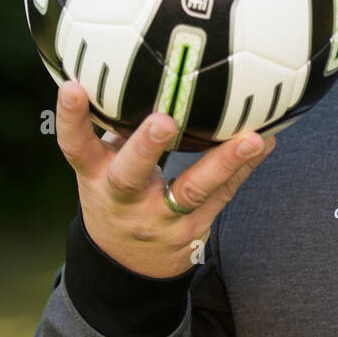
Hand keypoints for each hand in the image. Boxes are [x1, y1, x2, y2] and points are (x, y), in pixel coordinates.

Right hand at [54, 80, 274, 277]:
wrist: (128, 267)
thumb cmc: (118, 198)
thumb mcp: (102, 169)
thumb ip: (114, 128)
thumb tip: (130, 69)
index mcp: (96, 178)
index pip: (76, 147)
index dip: (71, 119)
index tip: (73, 87)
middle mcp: (125, 200)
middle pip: (130, 175)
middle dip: (145, 147)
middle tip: (163, 120)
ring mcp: (161, 219)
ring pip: (192, 190)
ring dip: (224, 161)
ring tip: (252, 138)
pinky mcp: (194, 229)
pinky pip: (223, 194)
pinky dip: (245, 167)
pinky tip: (266, 141)